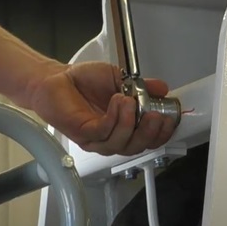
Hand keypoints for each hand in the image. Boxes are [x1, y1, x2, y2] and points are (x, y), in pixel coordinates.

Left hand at [26, 61, 175, 155]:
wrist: (56, 78)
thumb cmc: (84, 81)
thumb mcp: (120, 79)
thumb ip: (143, 86)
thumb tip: (162, 88)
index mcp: (125, 126)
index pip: (149, 139)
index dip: (162, 133)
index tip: (169, 118)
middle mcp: (112, 136)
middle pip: (137, 147)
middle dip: (149, 133)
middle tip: (154, 115)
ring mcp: (97, 138)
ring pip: (121, 144)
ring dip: (129, 123)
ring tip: (130, 101)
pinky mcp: (83, 134)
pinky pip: (103, 133)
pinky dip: (114, 118)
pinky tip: (117, 101)